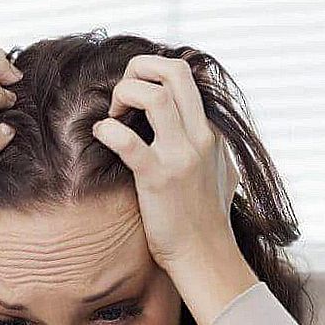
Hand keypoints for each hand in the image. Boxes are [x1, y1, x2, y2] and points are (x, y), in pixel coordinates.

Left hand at [90, 54, 239, 275]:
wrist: (205, 256)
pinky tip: (101, 136)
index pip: (186, 76)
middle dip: (140, 68)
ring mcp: (181, 156)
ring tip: (113, 116)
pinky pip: (128, 141)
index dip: (152, 75)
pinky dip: (108, 131)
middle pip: (175, 70)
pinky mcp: (159, 178)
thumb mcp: (223, 172)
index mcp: (211, 132)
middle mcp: (200, 137)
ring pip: (154, 96)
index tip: (133, 97)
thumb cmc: (207, 220)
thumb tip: (212, 133)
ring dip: (124, 95)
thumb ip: (216, 147)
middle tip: (121, 95)